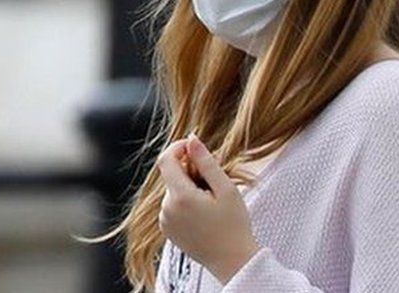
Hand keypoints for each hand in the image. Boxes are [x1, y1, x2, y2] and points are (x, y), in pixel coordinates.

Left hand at [156, 133, 261, 284]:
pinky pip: (173, 205)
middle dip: (190, 170)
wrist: (231, 260)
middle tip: (215, 181)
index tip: (194, 146)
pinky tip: (204, 212)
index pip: (166, 160)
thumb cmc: (233, 224)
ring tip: (212, 201)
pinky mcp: (167, 229)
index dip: (178, 147)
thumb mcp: (225, 188)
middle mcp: (166, 208)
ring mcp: (165, 220)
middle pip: (172, 175)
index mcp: (180, 196)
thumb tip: (192, 139)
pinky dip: (186, 201)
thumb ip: (206, 162)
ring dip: (189, 186)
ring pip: (173, 190)